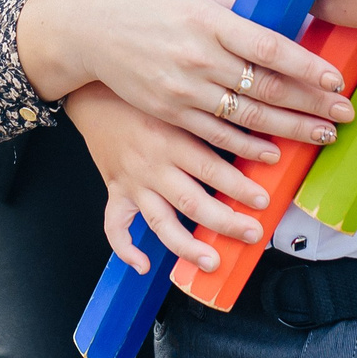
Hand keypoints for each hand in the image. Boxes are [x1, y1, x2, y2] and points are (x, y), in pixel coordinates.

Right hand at [17, 0, 349, 164]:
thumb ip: (235, 7)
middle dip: (311, 104)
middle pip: (266, 88)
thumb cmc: (140, 1)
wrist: (86, 27)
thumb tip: (278, 15)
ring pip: (247, 117)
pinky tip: (273, 152)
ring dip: (289, 129)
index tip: (336, 81)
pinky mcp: (168, 111)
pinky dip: (247, 146)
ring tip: (321, 136)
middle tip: (344, 114)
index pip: (270, 48)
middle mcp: (199, 57)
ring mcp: (183, 89)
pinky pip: (215, 135)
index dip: (307, 67)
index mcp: (208, 20)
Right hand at [68, 83, 269, 274]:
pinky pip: (115, 225)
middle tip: (252, 233)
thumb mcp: (180, 103)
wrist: (93, 92)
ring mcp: (133, 182)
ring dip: (187, 246)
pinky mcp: (116, 191)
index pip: (211, 169)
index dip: (240, 187)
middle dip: (226, 222)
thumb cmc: (141, 95)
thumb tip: (254, 137)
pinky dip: (126, 248)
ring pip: (160, 221)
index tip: (263, 200)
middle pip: (192, 202)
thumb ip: (211, 122)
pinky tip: (143, 265)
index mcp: (171, 139)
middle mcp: (152, 165)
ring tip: (211, 261)